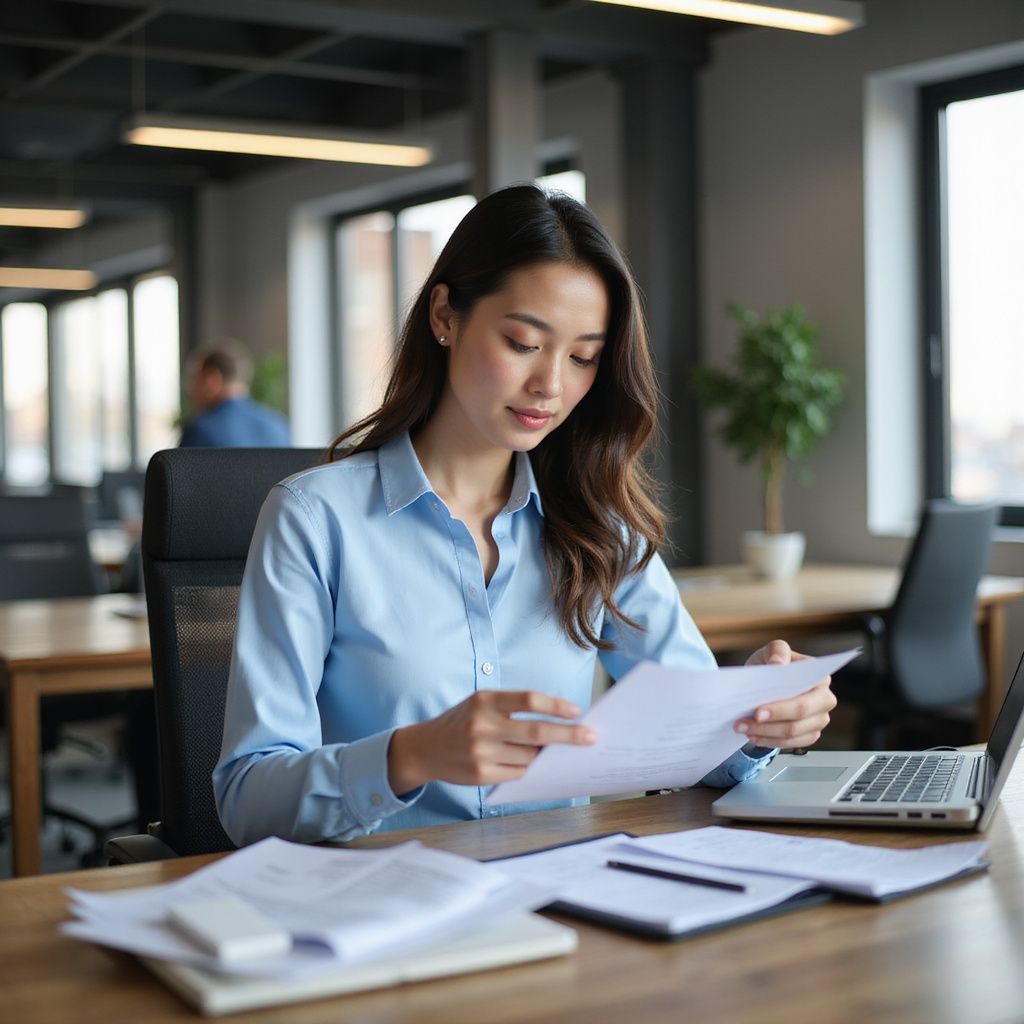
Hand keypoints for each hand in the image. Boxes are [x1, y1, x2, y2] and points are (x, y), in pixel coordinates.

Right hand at [388, 690, 595, 794]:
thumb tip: (558, 725)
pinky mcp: (480, 775)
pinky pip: (518, 773)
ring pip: (529, 756)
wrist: (424, 748)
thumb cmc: (463, 722)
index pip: (529, 700)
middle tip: (591, 737)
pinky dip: (529, 769)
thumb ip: (513, 711)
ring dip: (545, 755)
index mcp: (485, 700)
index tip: (577, 711)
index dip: (556, 705)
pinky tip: (532, 764)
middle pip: (536, 731)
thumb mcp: (482, 705)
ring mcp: (480, 752)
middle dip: (569, 735)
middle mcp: (482, 725)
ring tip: (555, 752)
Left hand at [734, 640, 836, 748]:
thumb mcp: (772, 650)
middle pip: (799, 717)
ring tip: (743, 727)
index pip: (804, 697)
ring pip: (793, 733)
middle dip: (769, 723)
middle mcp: (825, 700)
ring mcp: (819, 719)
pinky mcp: (810, 734)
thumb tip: (778, 663)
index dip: (781, 707)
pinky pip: (791, 744)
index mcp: (821, 678)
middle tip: (744, 722)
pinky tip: (753, 736)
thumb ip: (777, 650)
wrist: (767, 680)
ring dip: (765, 733)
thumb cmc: (773, 664)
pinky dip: (770, 741)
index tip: (758, 711)